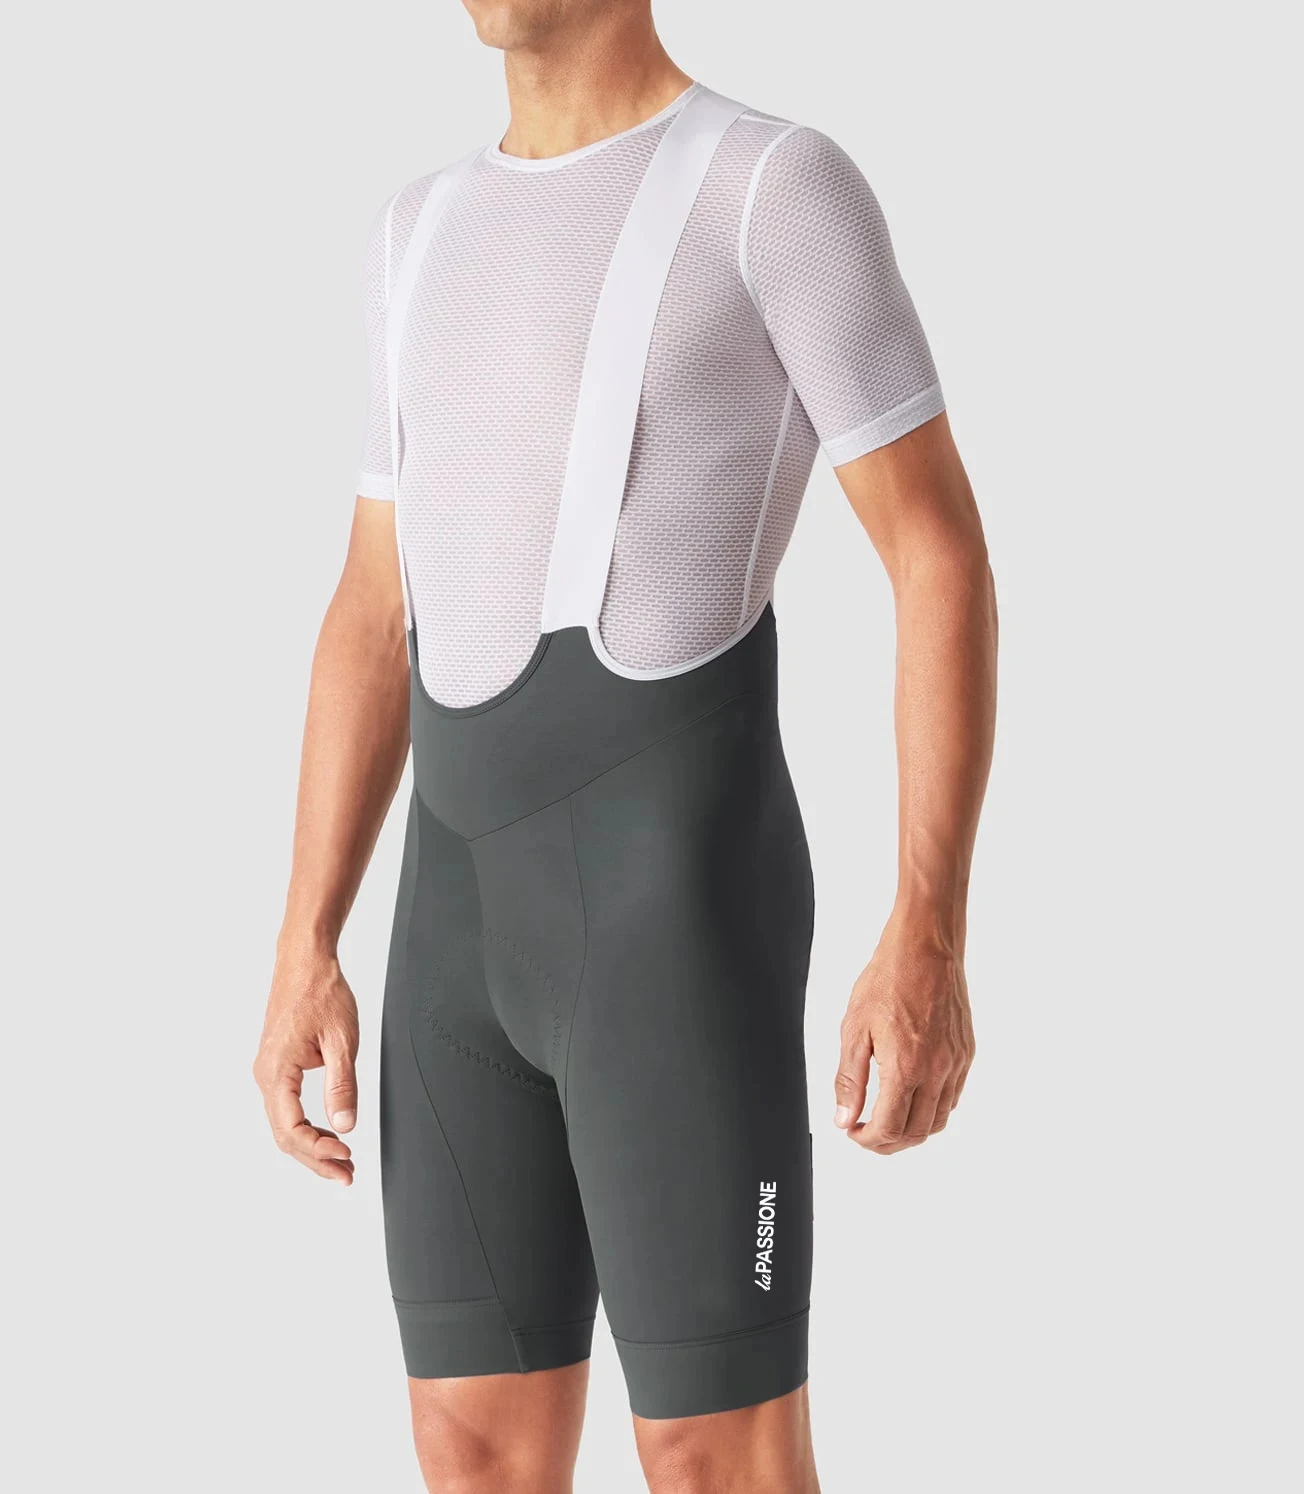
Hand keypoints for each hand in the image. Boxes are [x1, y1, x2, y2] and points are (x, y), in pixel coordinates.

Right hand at [253, 946, 359, 1183]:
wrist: (305, 961)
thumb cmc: (322, 992)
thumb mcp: (342, 1039)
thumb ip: (343, 1085)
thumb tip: (345, 1126)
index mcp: (276, 1071)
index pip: (291, 1129)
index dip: (318, 1150)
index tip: (346, 1156)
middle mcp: (265, 1075)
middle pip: (285, 1134)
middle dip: (315, 1159)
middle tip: (346, 1175)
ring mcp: (268, 1071)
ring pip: (285, 1124)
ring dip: (311, 1146)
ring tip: (342, 1162)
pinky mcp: (277, 1066)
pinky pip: (286, 1108)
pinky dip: (307, 1126)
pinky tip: (329, 1134)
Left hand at [834, 916, 974, 1153]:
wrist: (925, 948)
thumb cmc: (888, 979)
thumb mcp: (854, 1029)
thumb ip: (849, 1080)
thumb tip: (844, 1118)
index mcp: (905, 1068)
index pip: (889, 1128)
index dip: (867, 1140)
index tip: (852, 1132)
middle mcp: (936, 1072)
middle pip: (916, 1132)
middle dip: (888, 1142)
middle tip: (867, 1133)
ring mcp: (956, 1064)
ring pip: (939, 1120)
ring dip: (912, 1130)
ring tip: (888, 1120)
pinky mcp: (966, 1053)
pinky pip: (952, 1097)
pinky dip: (933, 1109)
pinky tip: (913, 1097)